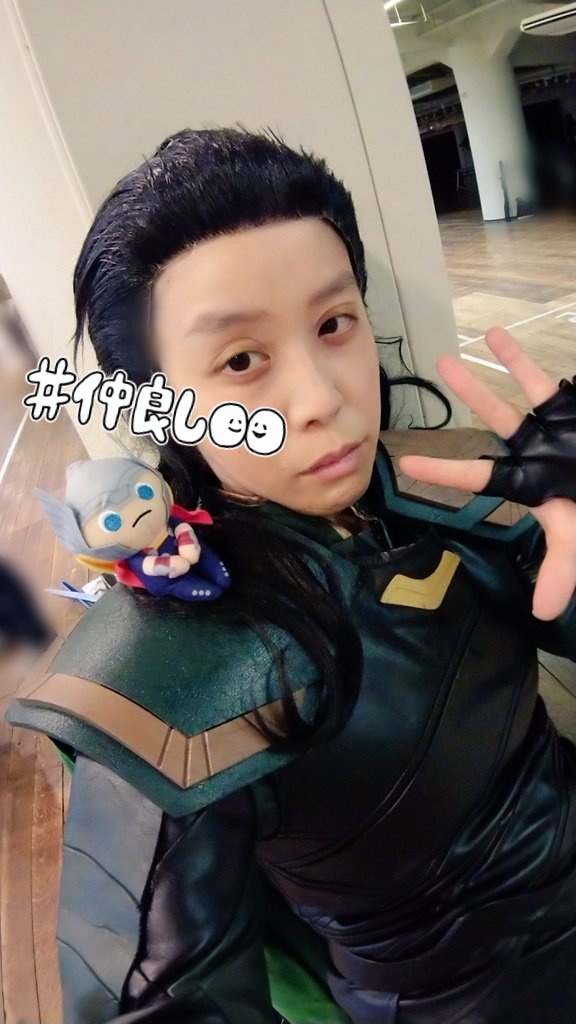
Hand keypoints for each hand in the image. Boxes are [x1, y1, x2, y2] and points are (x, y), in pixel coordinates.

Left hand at [398, 327, 575, 620]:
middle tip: (436, 367)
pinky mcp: (572, 408)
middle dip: (470, 396)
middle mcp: (536, 452)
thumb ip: (561, 568)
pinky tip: (502, 335)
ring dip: (498, 368)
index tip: (407, 461)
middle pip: (495, 421)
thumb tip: (544, 612)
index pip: (478, 476)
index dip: (444, 469)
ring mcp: (555, 428)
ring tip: (471, 341)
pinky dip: (523, 360)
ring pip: (521, 393)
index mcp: (530, 484)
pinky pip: (548, 380)